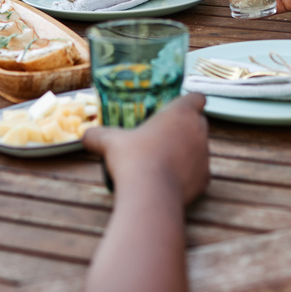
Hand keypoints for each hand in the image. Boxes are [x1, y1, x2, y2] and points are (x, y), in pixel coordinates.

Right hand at [83, 93, 209, 204]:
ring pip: (200, 148)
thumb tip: (84, 135)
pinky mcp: (205, 179)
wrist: (151, 194)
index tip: (180, 107)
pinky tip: (171, 180)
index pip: (197, 98)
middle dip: (185, 128)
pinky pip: (199, 173)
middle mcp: (198, 130)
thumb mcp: (110, 142)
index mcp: (181, 113)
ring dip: (187, 151)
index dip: (191, 101)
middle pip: (199, 123)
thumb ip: (98, 135)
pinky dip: (189, 175)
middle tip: (164, 135)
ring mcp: (205, 155)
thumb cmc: (134, 158)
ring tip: (165, 160)